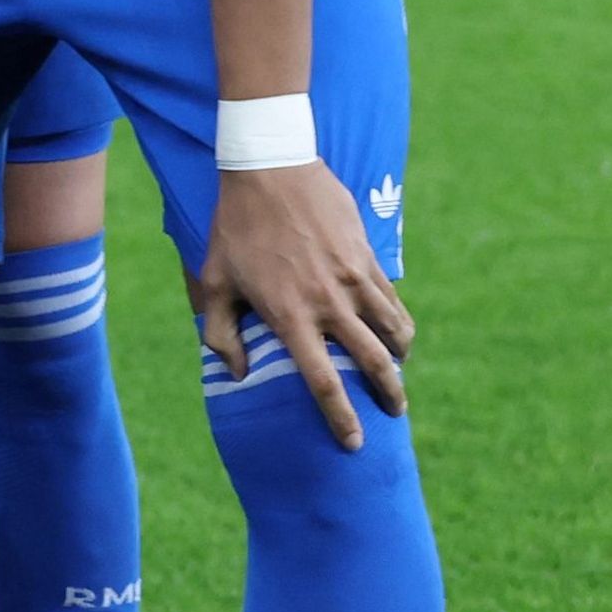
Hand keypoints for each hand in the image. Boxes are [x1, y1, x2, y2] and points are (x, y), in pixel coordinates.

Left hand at [198, 162, 412, 448]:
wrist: (270, 169)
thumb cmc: (234, 228)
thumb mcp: (213, 279)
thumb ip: (219, 331)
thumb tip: (236, 373)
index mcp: (289, 316)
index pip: (323, 382)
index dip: (341, 418)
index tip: (353, 443)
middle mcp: (329, 304)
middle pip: (374, 365)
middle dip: (388, 396)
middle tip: (393, 415)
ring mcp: (354, 280)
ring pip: (393, 333)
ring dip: (399, 360)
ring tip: (395, 374)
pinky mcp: (368, 258)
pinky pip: (393, 301)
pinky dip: (399, 323)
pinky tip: (395, 334)